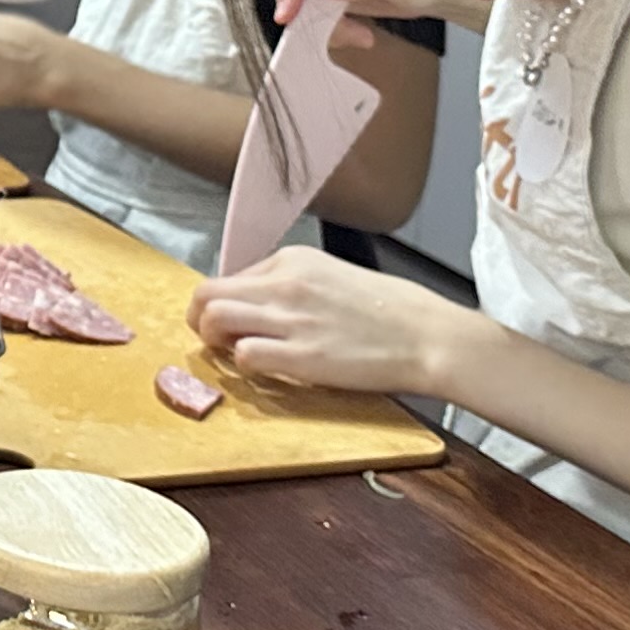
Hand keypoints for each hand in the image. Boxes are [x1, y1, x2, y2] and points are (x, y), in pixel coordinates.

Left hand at [188, 248, 476, 399]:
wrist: (429, 337)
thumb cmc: (392, 311)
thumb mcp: (335, 276)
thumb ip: (293, 284)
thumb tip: (260, 301)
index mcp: (293, 260)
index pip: (229, 276)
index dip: (224, 302)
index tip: (234, 320)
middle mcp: (285, 283)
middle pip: (206, 293)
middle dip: (199, 318)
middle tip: (212, 338)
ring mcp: (291, 318)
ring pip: (213, 318)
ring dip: (211, 340)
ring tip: (231, 353)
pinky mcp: (301, 355)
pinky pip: (243, 355)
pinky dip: (242, 365)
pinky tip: (261, 370)